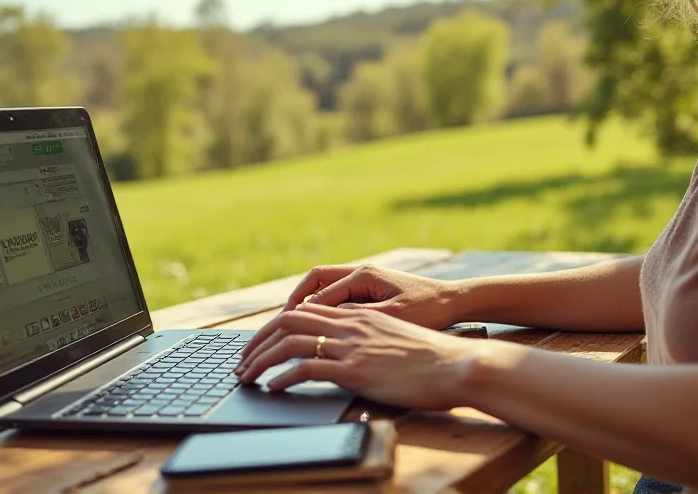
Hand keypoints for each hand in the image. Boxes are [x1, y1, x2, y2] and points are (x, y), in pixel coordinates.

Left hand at [236, 303, 477, 409]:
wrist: (454, 363)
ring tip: (247, 375)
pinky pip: (307, 368)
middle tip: (242, 360)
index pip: (303, 311)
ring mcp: (351, 346)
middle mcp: (349, 324)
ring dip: (261, 359)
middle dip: (258, 340)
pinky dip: (283, 376)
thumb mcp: (392, 338)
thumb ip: (366, 338)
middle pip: (288, 321)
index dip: (275, 326)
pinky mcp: (355, 369)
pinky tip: (272, 387)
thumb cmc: (429, 357)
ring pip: (290, 343)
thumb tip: (347, 353)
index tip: (261, 343)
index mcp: (356, 315)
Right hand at [282, 264, 460, 329]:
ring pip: (325, 287)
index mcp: (364, 275)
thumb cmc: (429, 310)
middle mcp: (361, 272)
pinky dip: (324, 308)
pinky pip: (338, 295)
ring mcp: (365, 279)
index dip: (302, 313)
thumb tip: (325, 323)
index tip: (285, 331)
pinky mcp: (370, 289)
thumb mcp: (392, 318)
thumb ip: (358, 318)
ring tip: (294, 327)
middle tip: (280, 323)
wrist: (456, 301)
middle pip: (315, 280)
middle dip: (296, 300)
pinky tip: (321, 327)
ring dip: (308, 304)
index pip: (321, 293)